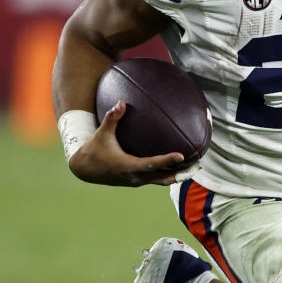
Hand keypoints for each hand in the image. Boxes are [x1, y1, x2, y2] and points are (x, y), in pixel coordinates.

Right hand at [68, 100, 195, 186]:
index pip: (151, 164)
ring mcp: (137, 181)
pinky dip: (168, 173)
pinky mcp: (137, 180)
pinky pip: (156, 178)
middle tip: (197, 165)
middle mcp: (135, 177)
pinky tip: (178, 165)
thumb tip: (121, 102)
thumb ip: (112, 118)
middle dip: (180, 173)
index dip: (166, 160)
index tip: (181, 155)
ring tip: (194, 167)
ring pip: (161, 181)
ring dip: (177, 175)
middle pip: (162, 178)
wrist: (84, 169)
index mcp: (127, 167)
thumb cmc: (94, 149)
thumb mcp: (102, 133)